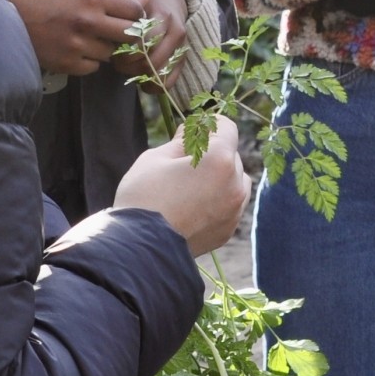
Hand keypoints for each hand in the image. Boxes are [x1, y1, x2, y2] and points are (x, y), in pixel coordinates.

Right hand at [10, 0, 144, 75]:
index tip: (131, 18)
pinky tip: (75, 51)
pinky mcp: (69, 63)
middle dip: (127, 35)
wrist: (7, 18)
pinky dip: (88, 61)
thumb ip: (108, 0)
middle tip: (116, 34)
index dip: (136, 15)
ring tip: (87, 40)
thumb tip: (142, 1)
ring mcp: (79, 44)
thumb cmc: (42, 1)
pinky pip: (93, 67)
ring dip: (104, 49)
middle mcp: (89, 21)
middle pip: (130, 35)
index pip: (134, 10)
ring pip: (110, 53)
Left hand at [111, 0, 189, 79]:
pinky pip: (170, 81)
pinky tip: (144, 82)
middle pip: (150, 61)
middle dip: (130, 67)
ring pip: (159, 73)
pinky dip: (155, 86)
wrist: (171, 1)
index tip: (115, 54)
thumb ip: (126, 17)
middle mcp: (176, 32)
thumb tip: (115, 30)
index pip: (143, 42)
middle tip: (119, 65)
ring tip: (130, 72)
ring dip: (141, 77)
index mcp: (163, 17)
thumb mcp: (136, 5)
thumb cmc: (148, 6)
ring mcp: (182, 48)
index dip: (126, 52)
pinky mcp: (183, 60)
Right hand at [113, 117, 251, 254]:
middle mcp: (235, 185)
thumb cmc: (144, 197)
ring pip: (235, 181)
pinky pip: (229, 206)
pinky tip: (192, 206)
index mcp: (220, 160)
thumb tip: (191, 135)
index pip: (227, 127)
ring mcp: (234, 211)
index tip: (192, 134)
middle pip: (231, 155)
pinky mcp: (227, 231)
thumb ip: (180, 142)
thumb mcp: (155, 158)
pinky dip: (217, 200)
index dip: (208, 126)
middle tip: (182, 163)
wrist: (139, 250)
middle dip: (211, 153)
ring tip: (190, 186)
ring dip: (220, 177)